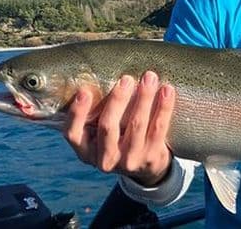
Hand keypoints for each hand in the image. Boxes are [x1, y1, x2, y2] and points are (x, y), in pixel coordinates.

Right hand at [64, 71, 175, 186]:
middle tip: (127, 78)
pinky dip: (163, 107)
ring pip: (136, 125)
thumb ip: (94, 113)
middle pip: (108, 126)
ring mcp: (129, 161)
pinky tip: (167, 90)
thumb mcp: (100, 135)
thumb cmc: (118, 140)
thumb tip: (96, 72)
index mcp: (87, 151)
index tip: (84, 91)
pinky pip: (158, 128)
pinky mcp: (152, 158)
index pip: (73, 134)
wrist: (146, 169)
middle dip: (117, 100)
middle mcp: (105, 159)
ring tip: (149, 77)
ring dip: (143, 98)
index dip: (77, 114)